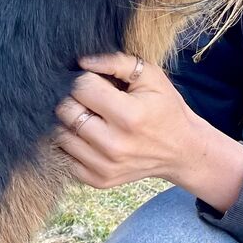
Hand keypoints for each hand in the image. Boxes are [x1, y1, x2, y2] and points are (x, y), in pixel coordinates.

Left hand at [53, 53, 242, 211]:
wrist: (182, 151)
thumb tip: (82, 62)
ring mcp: (105, 166)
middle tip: (91, 100)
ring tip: (90, 117)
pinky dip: (72, 145)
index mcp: (129, 116)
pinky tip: (89, 137)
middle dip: (74, 99)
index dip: (86, 79)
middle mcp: (114, 145)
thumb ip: (117, 62)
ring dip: (70, 122)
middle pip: (66, 111)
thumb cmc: (165, 108)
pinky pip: (65, 158)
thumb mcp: (151, 77)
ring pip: (60, 134)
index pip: (82, 87)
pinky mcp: (99, 180)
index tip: (96, 82)